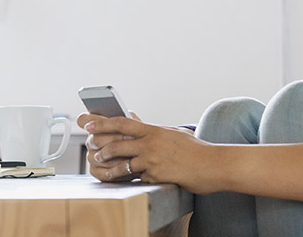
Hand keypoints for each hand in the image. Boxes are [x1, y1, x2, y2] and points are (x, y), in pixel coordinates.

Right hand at [77, 112, 140, 181]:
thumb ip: (127, 118)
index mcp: (97, 126)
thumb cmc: (138, 140)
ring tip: (131, 155)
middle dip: (115, 138)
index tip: (98, 124)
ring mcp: (92, 156)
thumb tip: (124, 114)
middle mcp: (92, 141)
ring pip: (99, 156)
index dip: (90, 122)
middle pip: (95, 139)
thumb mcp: (134, 125)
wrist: (144, 158)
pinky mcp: (96, 171)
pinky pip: (101, 171)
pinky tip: (122, 168)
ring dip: (117, 156)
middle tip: (130, 139)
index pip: (84, 120)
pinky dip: (113, 171)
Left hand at [81, 114, 222, 193]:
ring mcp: (152, 160)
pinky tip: (132, 180)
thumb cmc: (195, 150)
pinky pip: (138, 178)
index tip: (89, 123)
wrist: (213, 165)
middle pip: (117, 143)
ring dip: (110, 167)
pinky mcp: (156, 176)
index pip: (122, 122)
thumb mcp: (174, 133)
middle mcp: (150, 143)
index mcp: (154, 130)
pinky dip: (134, 179)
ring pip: (123, 164)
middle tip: (93, 150)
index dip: (102, 122)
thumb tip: (139, 122)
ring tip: (102, 169)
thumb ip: (154, 130)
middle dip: (101, 148)